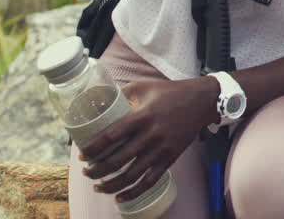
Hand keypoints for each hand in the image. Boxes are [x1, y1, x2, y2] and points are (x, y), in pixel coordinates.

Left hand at [80, 76, 217, 200]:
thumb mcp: (143, 87)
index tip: (82, 154)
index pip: (111, 136)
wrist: (201, 101)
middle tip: (87, 170)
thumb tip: (99, 103)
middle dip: (96, 170)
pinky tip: (120, 197)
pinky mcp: (170, 158)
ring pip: (131, 175)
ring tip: (97, 186)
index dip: (93, 149)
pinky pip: (150, 180)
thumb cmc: (169, 92)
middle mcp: (151, 135)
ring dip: (110, 184)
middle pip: (117, 160)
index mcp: (142, 116)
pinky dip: (133, 192)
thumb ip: (121, 95)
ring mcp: (162, 149)